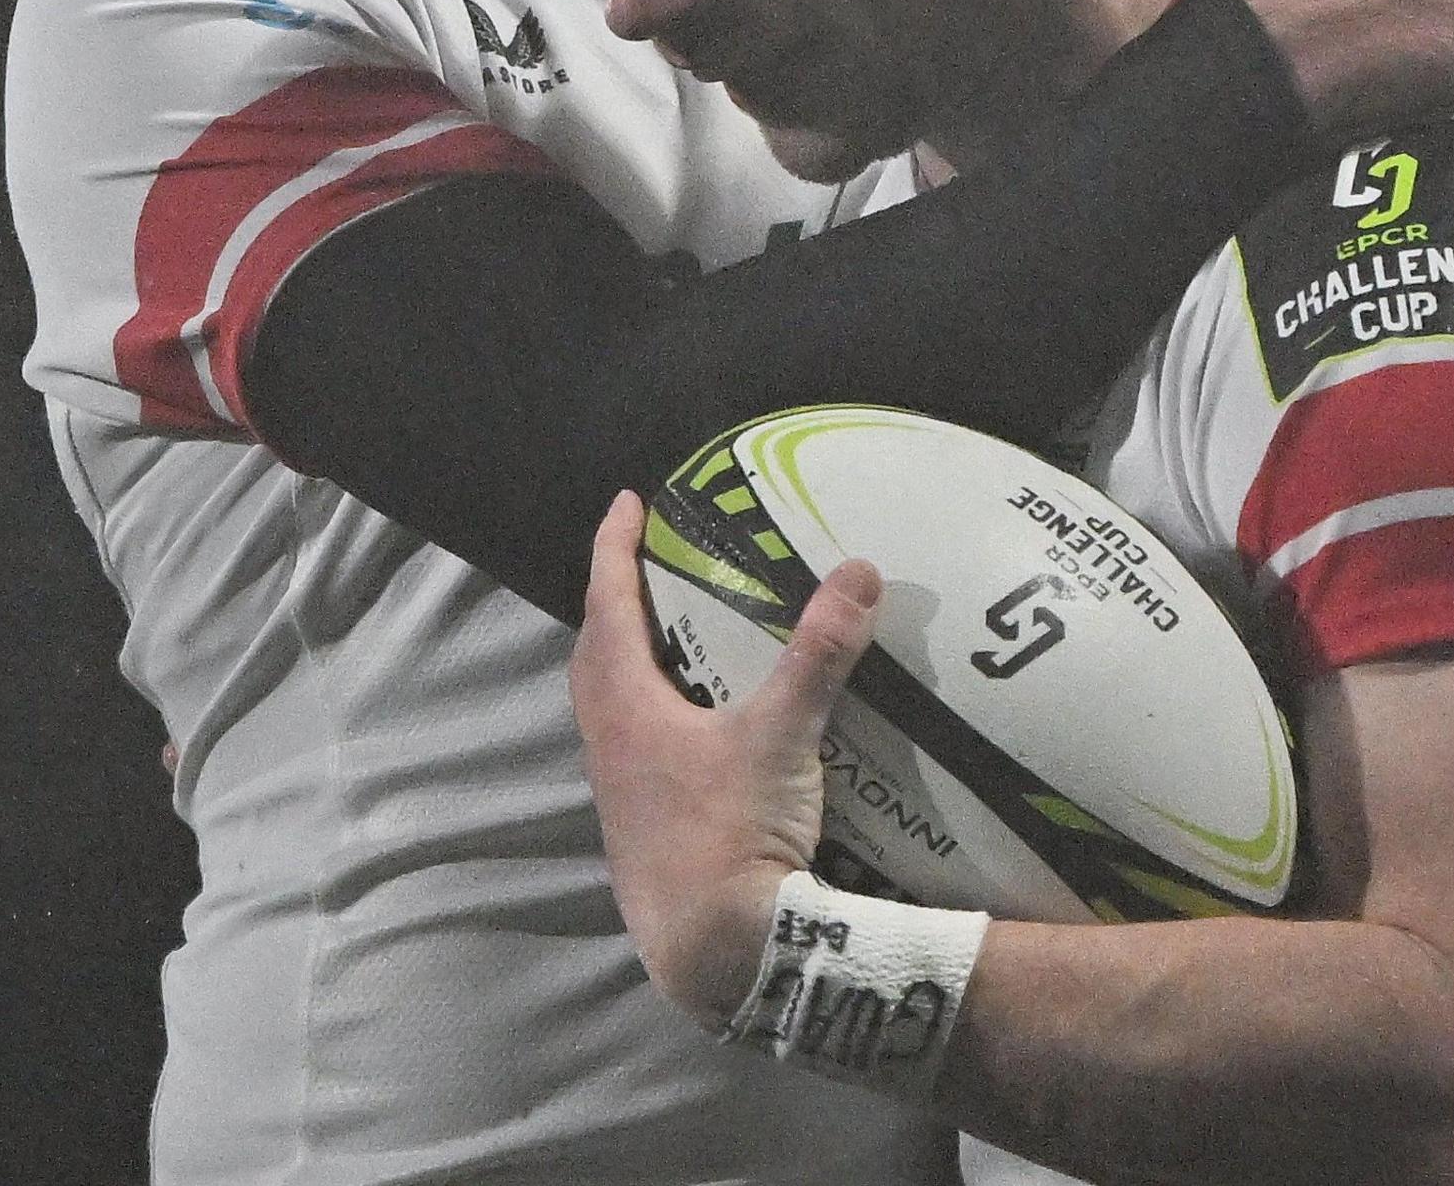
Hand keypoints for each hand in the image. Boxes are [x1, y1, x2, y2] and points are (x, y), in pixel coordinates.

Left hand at [568, 493, 882, 1020]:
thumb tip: (857, 572)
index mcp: (624, 705)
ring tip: (671, 644)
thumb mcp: (782, 735)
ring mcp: (618, 793)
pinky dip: (654, 720)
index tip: (624, 503)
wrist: (713, 949)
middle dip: (615, 606)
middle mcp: (607, 743)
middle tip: (645, 571)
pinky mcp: (639, 830)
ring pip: (609, 708)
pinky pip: (632, 751)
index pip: (608, 603)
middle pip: (596, 655)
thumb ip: (818, 653)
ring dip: (630, 667)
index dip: (614, 548)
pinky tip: (694, 735)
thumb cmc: (731, 832)